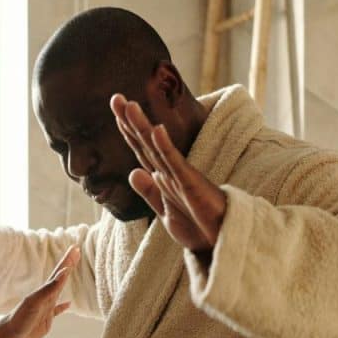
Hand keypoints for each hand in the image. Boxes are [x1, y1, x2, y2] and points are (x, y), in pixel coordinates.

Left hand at [0, 246, 79, 337]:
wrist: (8, 337)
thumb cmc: (19, 320)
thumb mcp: (35, 303)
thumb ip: (49, 288)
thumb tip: (64, 272)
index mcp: (44, 291)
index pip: (59, 272)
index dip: (67, 260)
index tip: (75, 248)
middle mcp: (45, 297)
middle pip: (60, 277)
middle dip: (68, 264)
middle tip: (76, 252)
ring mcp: (46, 308)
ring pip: (58, 290)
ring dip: (65, 280)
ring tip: (70, 271)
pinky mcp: (45, 320)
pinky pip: (57, 310)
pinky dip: (63, 306)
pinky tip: (67, 304)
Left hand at [111, 94, 225, 255]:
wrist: (221, 241)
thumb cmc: (196, 225)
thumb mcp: (164, 210)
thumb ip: (149, 192)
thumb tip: (133, 173)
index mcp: (162, 176)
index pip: (141, 149)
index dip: (127, 130)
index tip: (116, 111)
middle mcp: (169, 171)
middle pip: (145, 142)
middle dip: (130, 120)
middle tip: (115, 97)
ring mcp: (179, 175)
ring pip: (156, 147)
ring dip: (142, 126)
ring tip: (130, 105)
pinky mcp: (190, 183)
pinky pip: (174, 163)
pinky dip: (165, 147)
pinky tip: (157, 130)